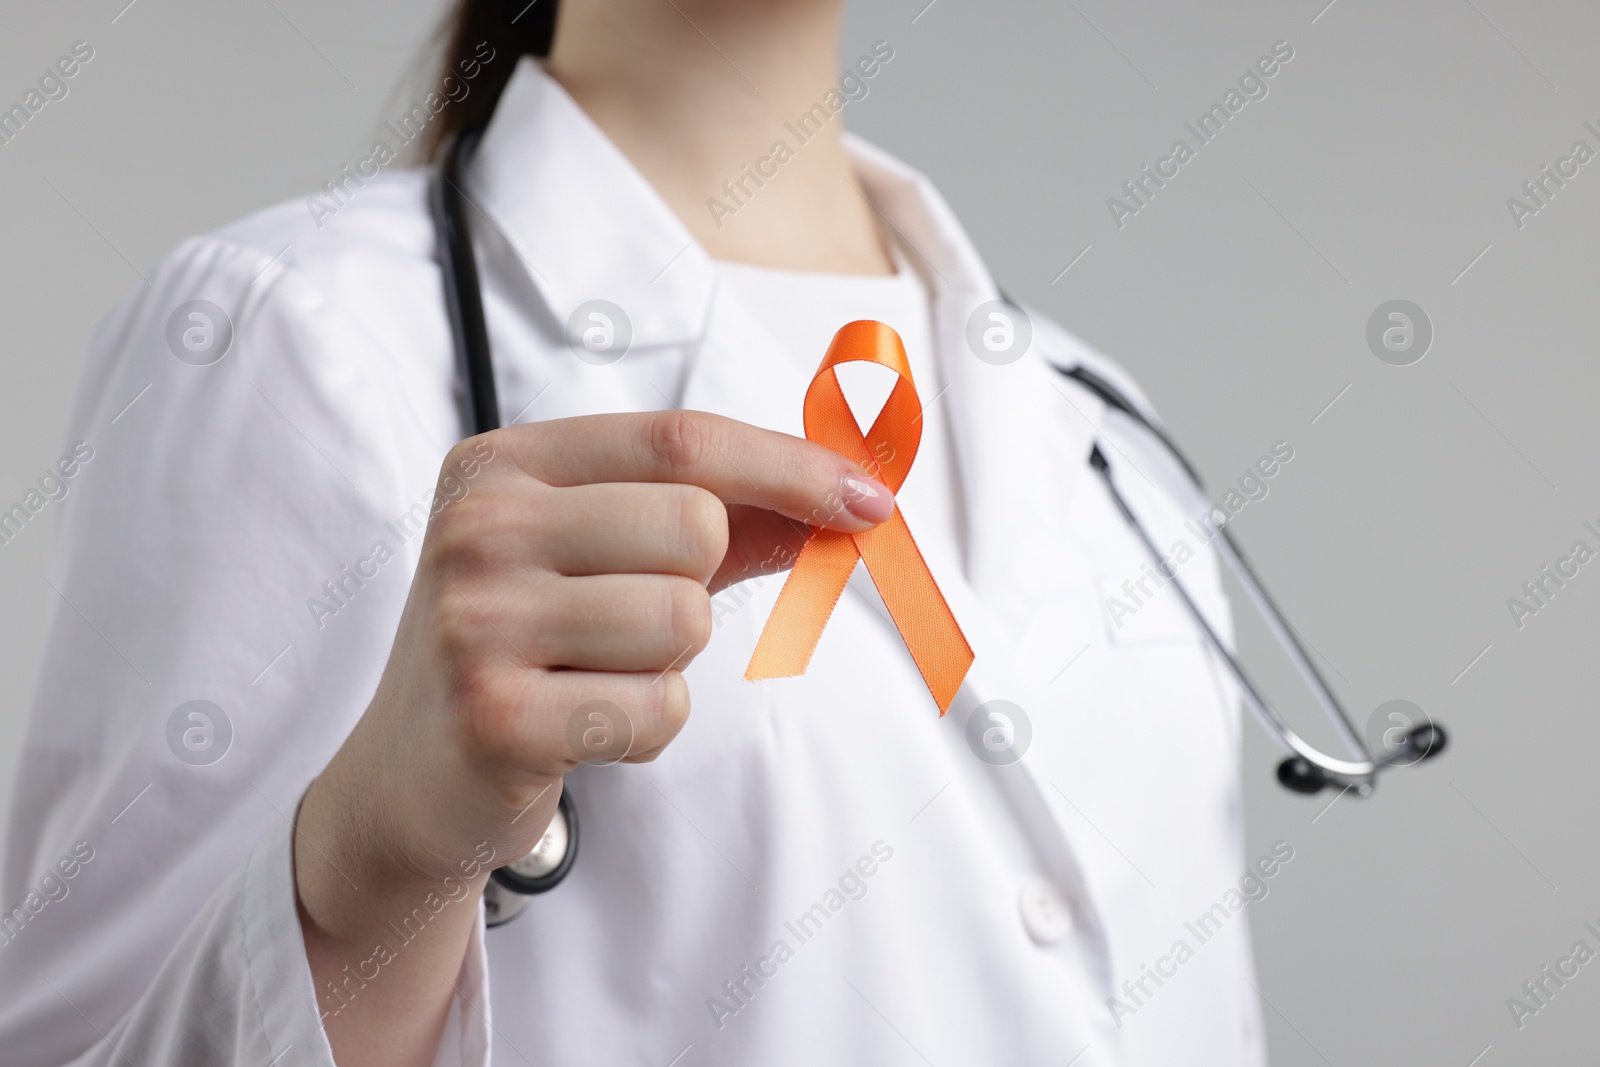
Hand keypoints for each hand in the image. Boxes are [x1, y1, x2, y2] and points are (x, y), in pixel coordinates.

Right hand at [292, 410, 892, 1065]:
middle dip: (697, 586)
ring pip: (685, 620)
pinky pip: (660, 708)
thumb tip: (846, 497)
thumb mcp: (594, 556)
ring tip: (591, 675)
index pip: (681, 439)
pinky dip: (646, 728)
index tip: (869, 499)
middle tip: (625, 624)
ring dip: (666, 664)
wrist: (412, 776)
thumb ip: (714, 517)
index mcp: (504, 463)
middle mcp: (479, 526)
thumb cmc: (524, 647)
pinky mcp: (495, 715)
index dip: (791, 466)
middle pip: (694, 526)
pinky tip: (580, 726)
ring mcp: (477, 619)